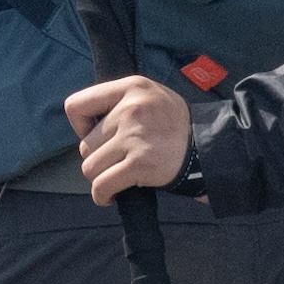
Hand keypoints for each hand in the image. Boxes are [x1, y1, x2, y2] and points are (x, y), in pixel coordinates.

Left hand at [63, 72, 192, 205]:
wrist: (207, 148)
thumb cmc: (173, 124)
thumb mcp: (150, 95)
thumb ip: (118, 102)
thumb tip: (84, 125)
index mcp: (131, 87)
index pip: (76, 106)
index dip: (80, 126)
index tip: (97, 136)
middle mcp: (130, 109)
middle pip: (84, 145)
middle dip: (98, 158)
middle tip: (119, 160)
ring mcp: (135, 137)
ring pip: (90, 168)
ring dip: (101, 178)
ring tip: (119, 176)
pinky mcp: (140, 164)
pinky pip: (102, 186)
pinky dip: (103, 196)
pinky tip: (112, 196)